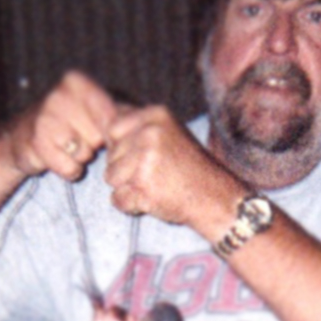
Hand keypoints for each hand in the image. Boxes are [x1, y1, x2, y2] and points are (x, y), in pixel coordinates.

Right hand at [6, 71, 118, 180]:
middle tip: (72, 137)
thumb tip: (143, 127)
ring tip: (63, 146)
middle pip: (99, 137)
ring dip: (78, 158)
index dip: (109, 134)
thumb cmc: (66, 126)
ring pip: (85, 153)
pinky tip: (55, 157)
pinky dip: (66, 170)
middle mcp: (61, 94)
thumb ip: (118, 115)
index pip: (113, 118)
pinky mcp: (37, 142)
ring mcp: (47, 116)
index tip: (94, 132)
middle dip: (90, 145)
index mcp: (78, 82)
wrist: (19, 138)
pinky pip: (70, 168)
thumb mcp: (91, 113)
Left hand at [104, 106, 230, 224]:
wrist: (215, 198)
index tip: (147, 157)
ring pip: (110, 177)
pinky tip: (153, 200)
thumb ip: (138, 126)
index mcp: (154, 115)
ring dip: (127, 188)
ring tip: (155, 186)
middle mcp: (148, 132)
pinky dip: (131, 205)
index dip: (123, 148)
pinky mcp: (143, 186)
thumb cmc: (189, 169)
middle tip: (156, 174)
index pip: (113, 128)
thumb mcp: (168, 134)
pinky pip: (117, 199)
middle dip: (126, 170)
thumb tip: (105, 122)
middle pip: (110, 155)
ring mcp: (145, 159)